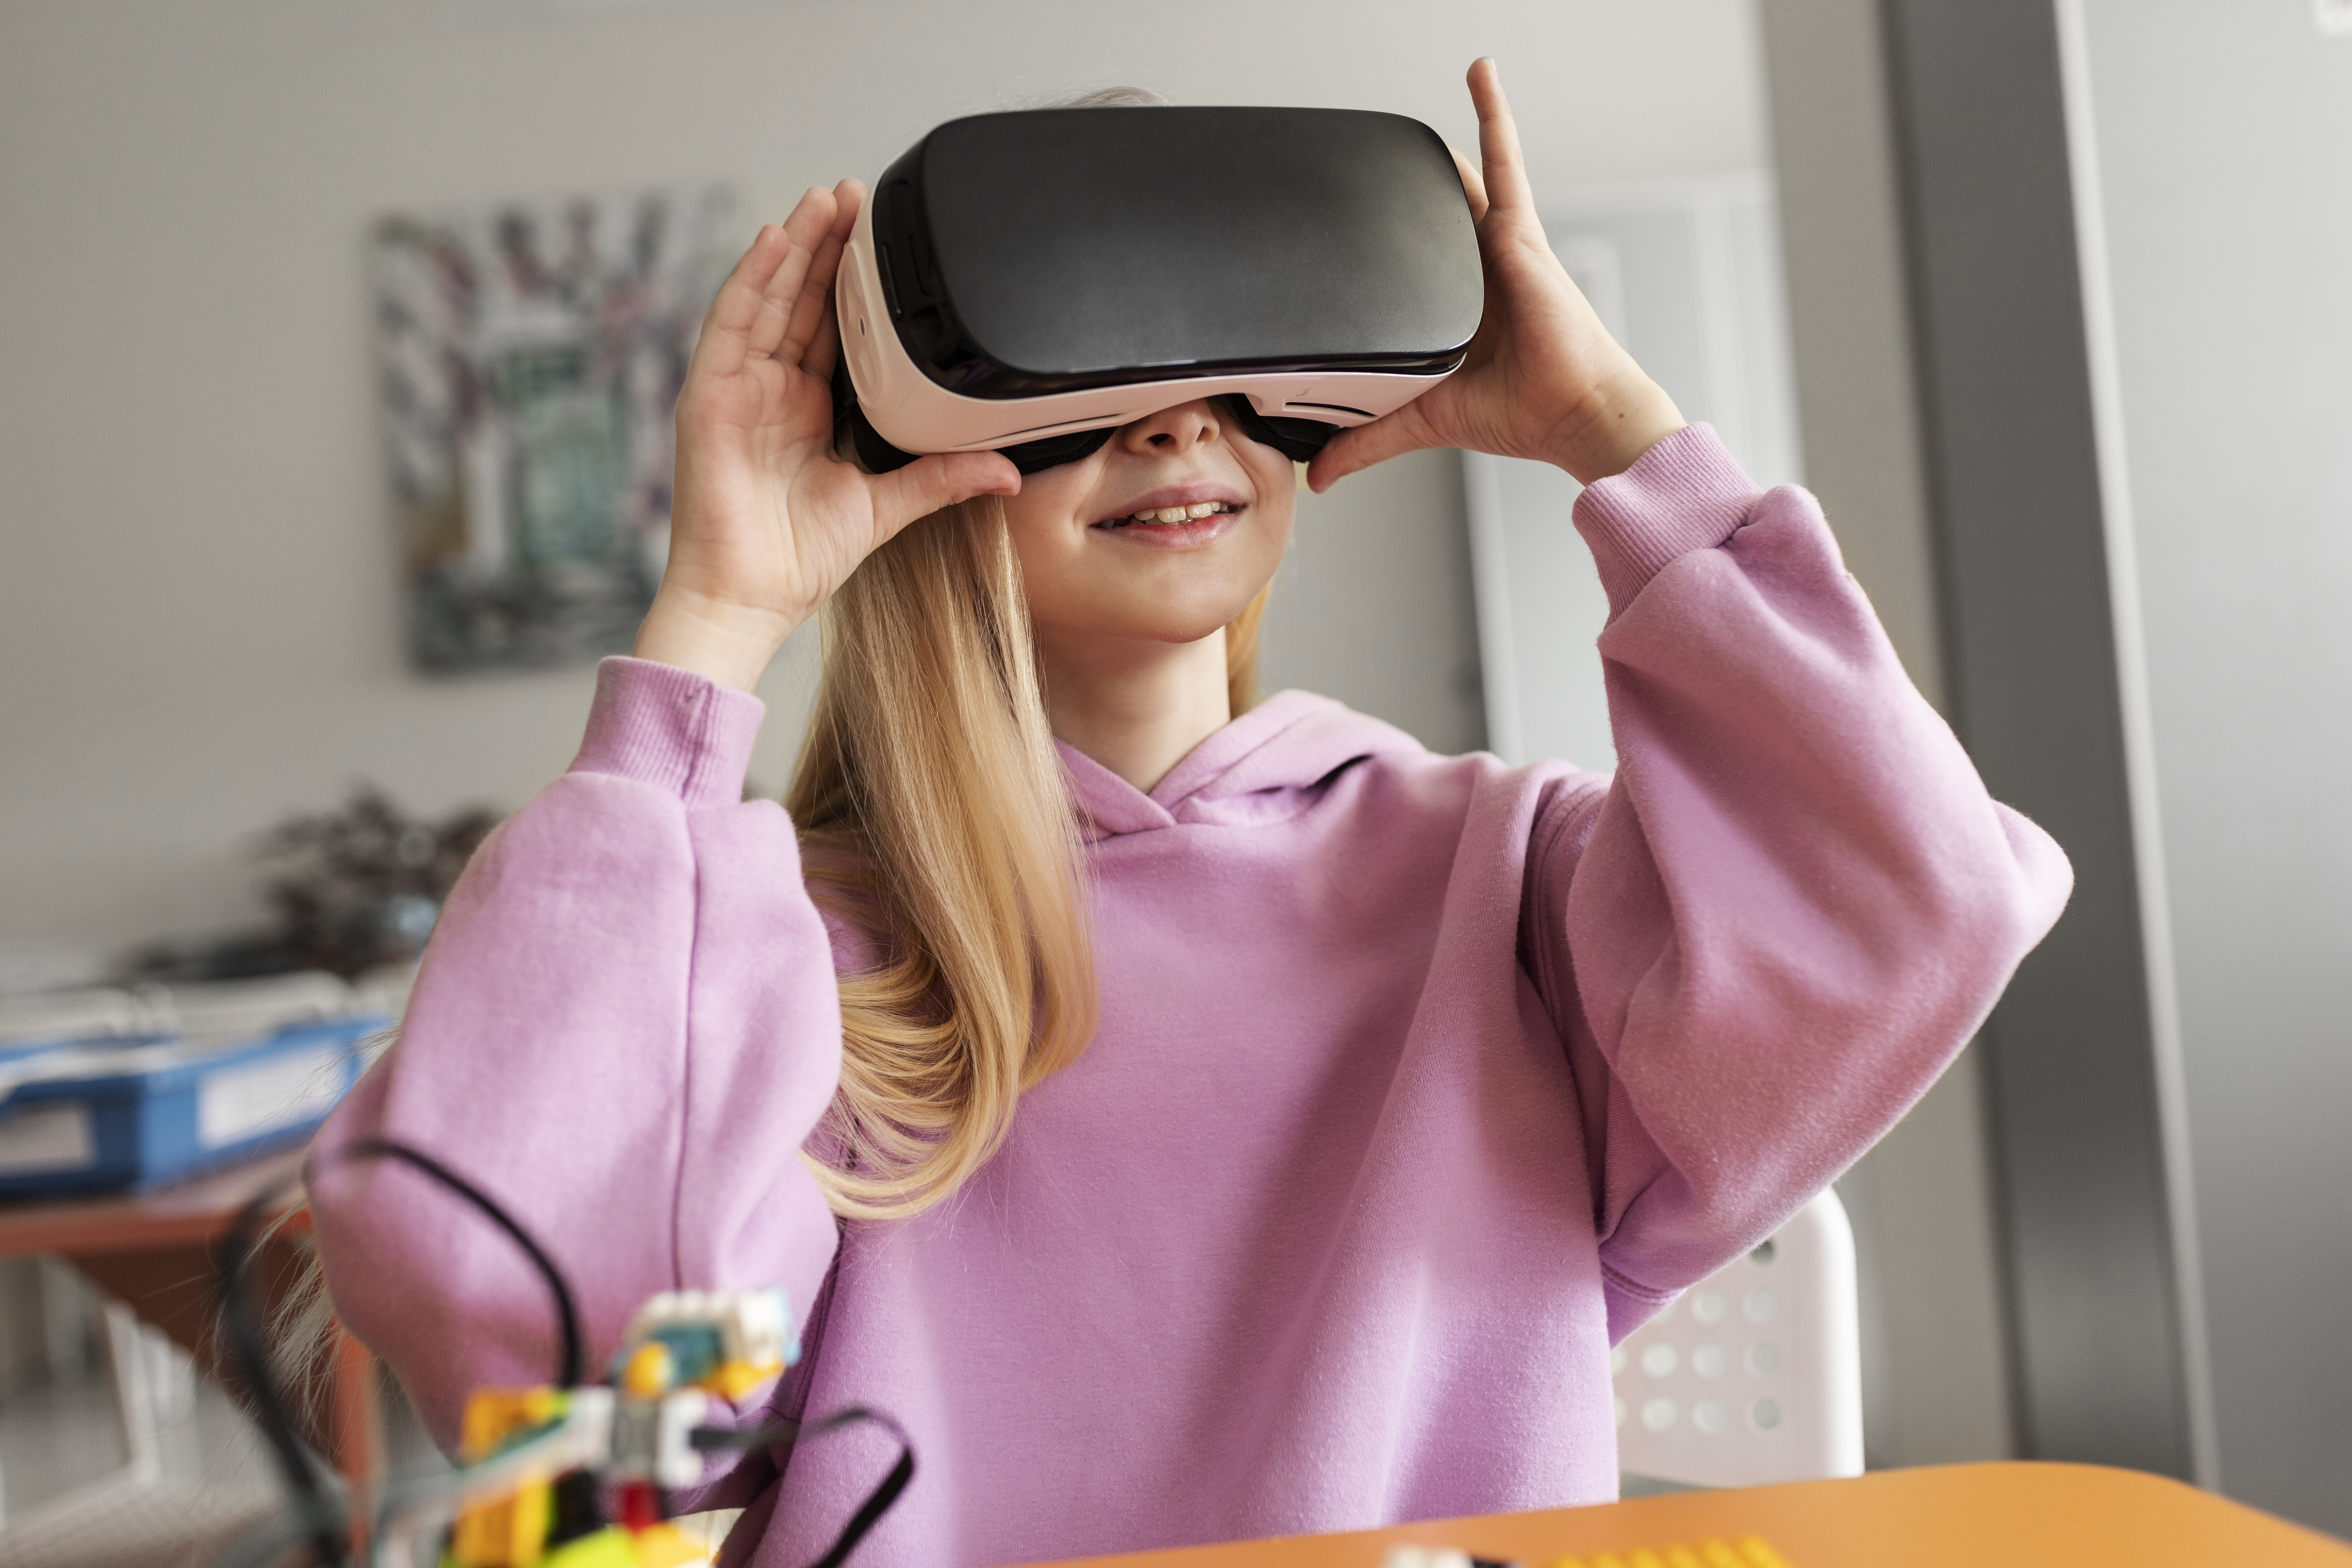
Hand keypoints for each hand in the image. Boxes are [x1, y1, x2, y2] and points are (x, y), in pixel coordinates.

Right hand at [635, 183, 1019, 689]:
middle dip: (827, 246)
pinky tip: (773, 240)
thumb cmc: (800, 560)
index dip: (853, 283)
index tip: (881, 240)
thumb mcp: (887, 506)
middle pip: (800, 301)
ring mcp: (737, 388)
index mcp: (809, 409)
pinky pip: (730, 325)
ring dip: (794, 246)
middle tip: (857, 195)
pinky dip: (750, 280)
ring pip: (767, 298)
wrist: (751, 596)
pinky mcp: (709, 395)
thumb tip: (1006, 472)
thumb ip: (941, 478)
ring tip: (822, 199)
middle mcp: (772, 390)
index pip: (832, 328)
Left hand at [1306, 59, 1685, 493]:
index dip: (1385, 243)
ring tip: (1409, 106)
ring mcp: (1499, 249)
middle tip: (1362, 161)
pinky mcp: (1519, 234)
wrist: (1570, 412)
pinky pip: (1504, 163)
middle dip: (1404, 188)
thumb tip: (1321, 476)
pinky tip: (1480, 74)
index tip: (1349, 228)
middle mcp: (1477, 274)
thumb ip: (1368, 439)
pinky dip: (1494, 117)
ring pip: (1463, 181)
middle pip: (1432, 217)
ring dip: (1439, 145)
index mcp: (1456, 310)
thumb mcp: (1422, 421)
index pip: (1412, 263)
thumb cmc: (1521, 412)